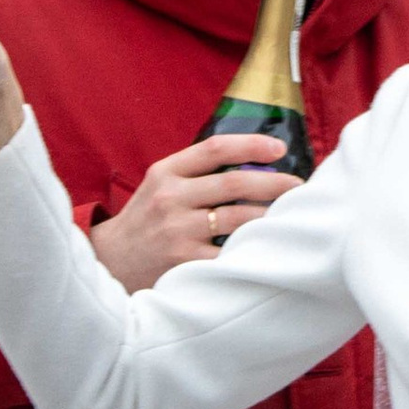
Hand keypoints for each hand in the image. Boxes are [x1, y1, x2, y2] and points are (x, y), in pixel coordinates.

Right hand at [90, 135, 298, 290]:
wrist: (109, 263)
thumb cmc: (145, 221)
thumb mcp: (160, 185)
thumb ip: (195, 172)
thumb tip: (251, 160)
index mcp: (166, 172)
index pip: (215, 149)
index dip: (252, 145)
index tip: (279, 148)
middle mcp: (171, 198)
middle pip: (235, 182)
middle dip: (275, 183)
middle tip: (299, 186)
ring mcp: (178, 231)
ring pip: (238, 218)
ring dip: (271, 215)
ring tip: (291, 215)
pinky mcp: (185, 262)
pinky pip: (229, 252)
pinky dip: (252, 247)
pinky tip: (270, 245)